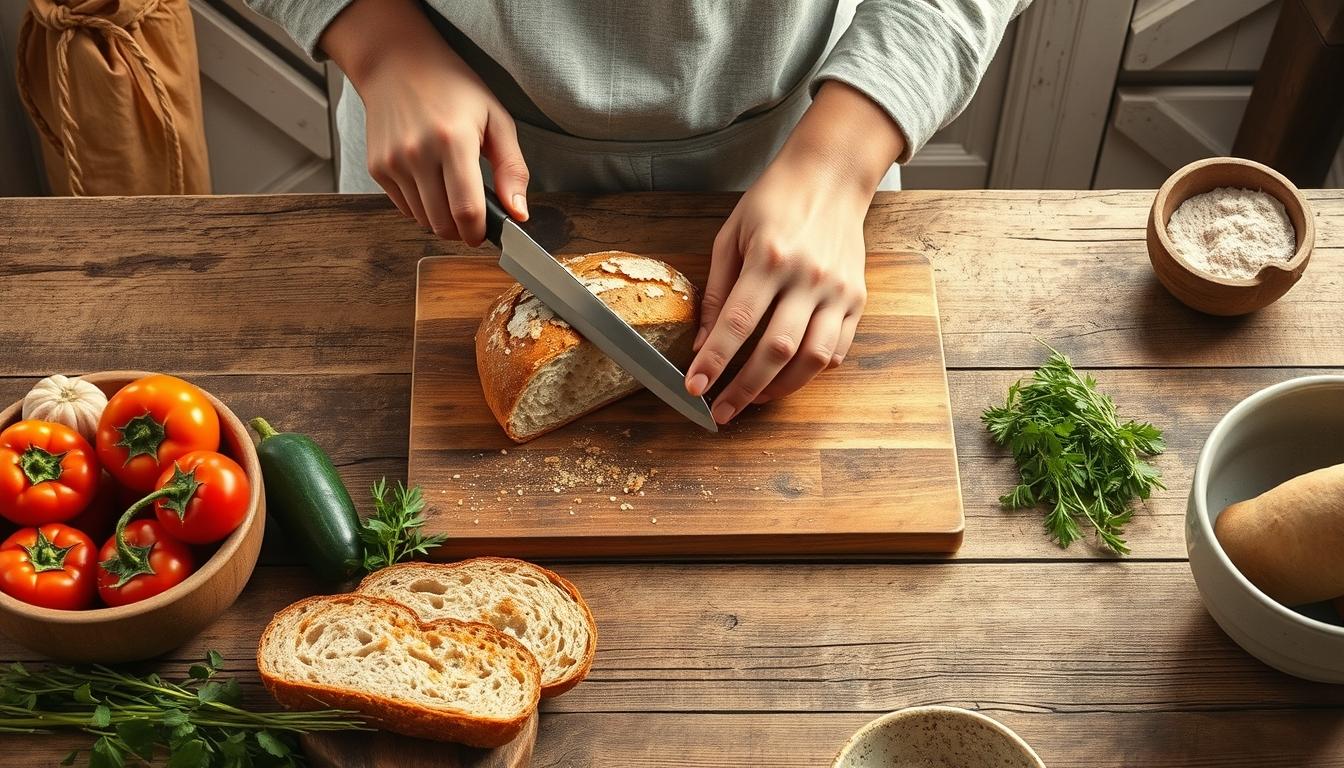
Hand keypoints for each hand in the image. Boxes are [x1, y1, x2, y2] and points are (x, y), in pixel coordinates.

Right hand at [320, 0, 527, 243]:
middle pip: (443, 224)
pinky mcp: (377, 168)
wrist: (397, 63)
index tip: (485, 233)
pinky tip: (431, 182)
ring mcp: (393, 162)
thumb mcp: (496, 119)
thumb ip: (512, 168)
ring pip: (423, 220)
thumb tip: (519, 213)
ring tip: (451, 191)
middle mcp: (418, 154)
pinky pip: (404, 208)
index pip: (466, 210)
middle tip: (472, 214)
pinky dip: (422, 207)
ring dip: (442, 218)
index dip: (478, 232)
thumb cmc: (452, 87)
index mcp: (453, 141)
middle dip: (462, 230)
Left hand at [685, 81, 905, 423]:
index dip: (714, 361)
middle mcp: (808, 276)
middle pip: (775, 349)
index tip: (694, 387)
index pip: (737, 323)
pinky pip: (837, 349)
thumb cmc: (774, 201)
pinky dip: (811, 371)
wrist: (831, 176)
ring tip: (753, 400)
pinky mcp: (857, 298)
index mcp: (769, 257)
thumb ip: (718, 290)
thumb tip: (702, 341)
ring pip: (812, 358)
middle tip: (720, 412)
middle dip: (743, 388)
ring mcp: (837, 289)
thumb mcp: (731, 235)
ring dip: (779, 389)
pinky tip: (787, 377)